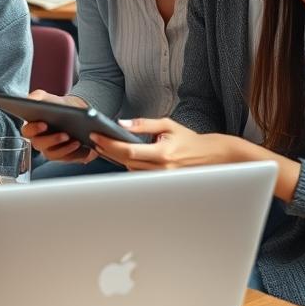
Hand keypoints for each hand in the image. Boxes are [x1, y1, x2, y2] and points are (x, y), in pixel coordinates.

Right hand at [19, 90, 95, 162]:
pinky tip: (79, 144)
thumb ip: (36, 97)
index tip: (44, 124)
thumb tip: (31, 100)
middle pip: (39, 144)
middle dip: (51, 140)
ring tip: (75, 140)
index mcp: (31, 127)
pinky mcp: (62, 156)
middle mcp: (38, 140)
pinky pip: (65, 158)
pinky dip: (72, 152)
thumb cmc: (57, 106)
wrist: (73, 112)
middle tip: (64, 134)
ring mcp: (49, 150)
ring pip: (52, 153)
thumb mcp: (46, 98)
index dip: (34, 129)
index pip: (27, 131)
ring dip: (63, 148)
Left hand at [88, 117, 238, 170]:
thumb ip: (143, 124)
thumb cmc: (188, 139)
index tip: (96, 136)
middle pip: (125, 161)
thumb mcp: (167, 125)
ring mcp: (160, 178)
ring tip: (103, 145)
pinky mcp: (159, 182)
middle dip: (107, 150)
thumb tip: (121, 123)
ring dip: (115, 157)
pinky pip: (137, 173)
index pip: (129, 150)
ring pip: (129, 168)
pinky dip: (127, 164)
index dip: (110, 144)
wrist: (210, 156)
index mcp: (163, 153)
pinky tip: (118, 154)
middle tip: (94, 139)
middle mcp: (161, 169)